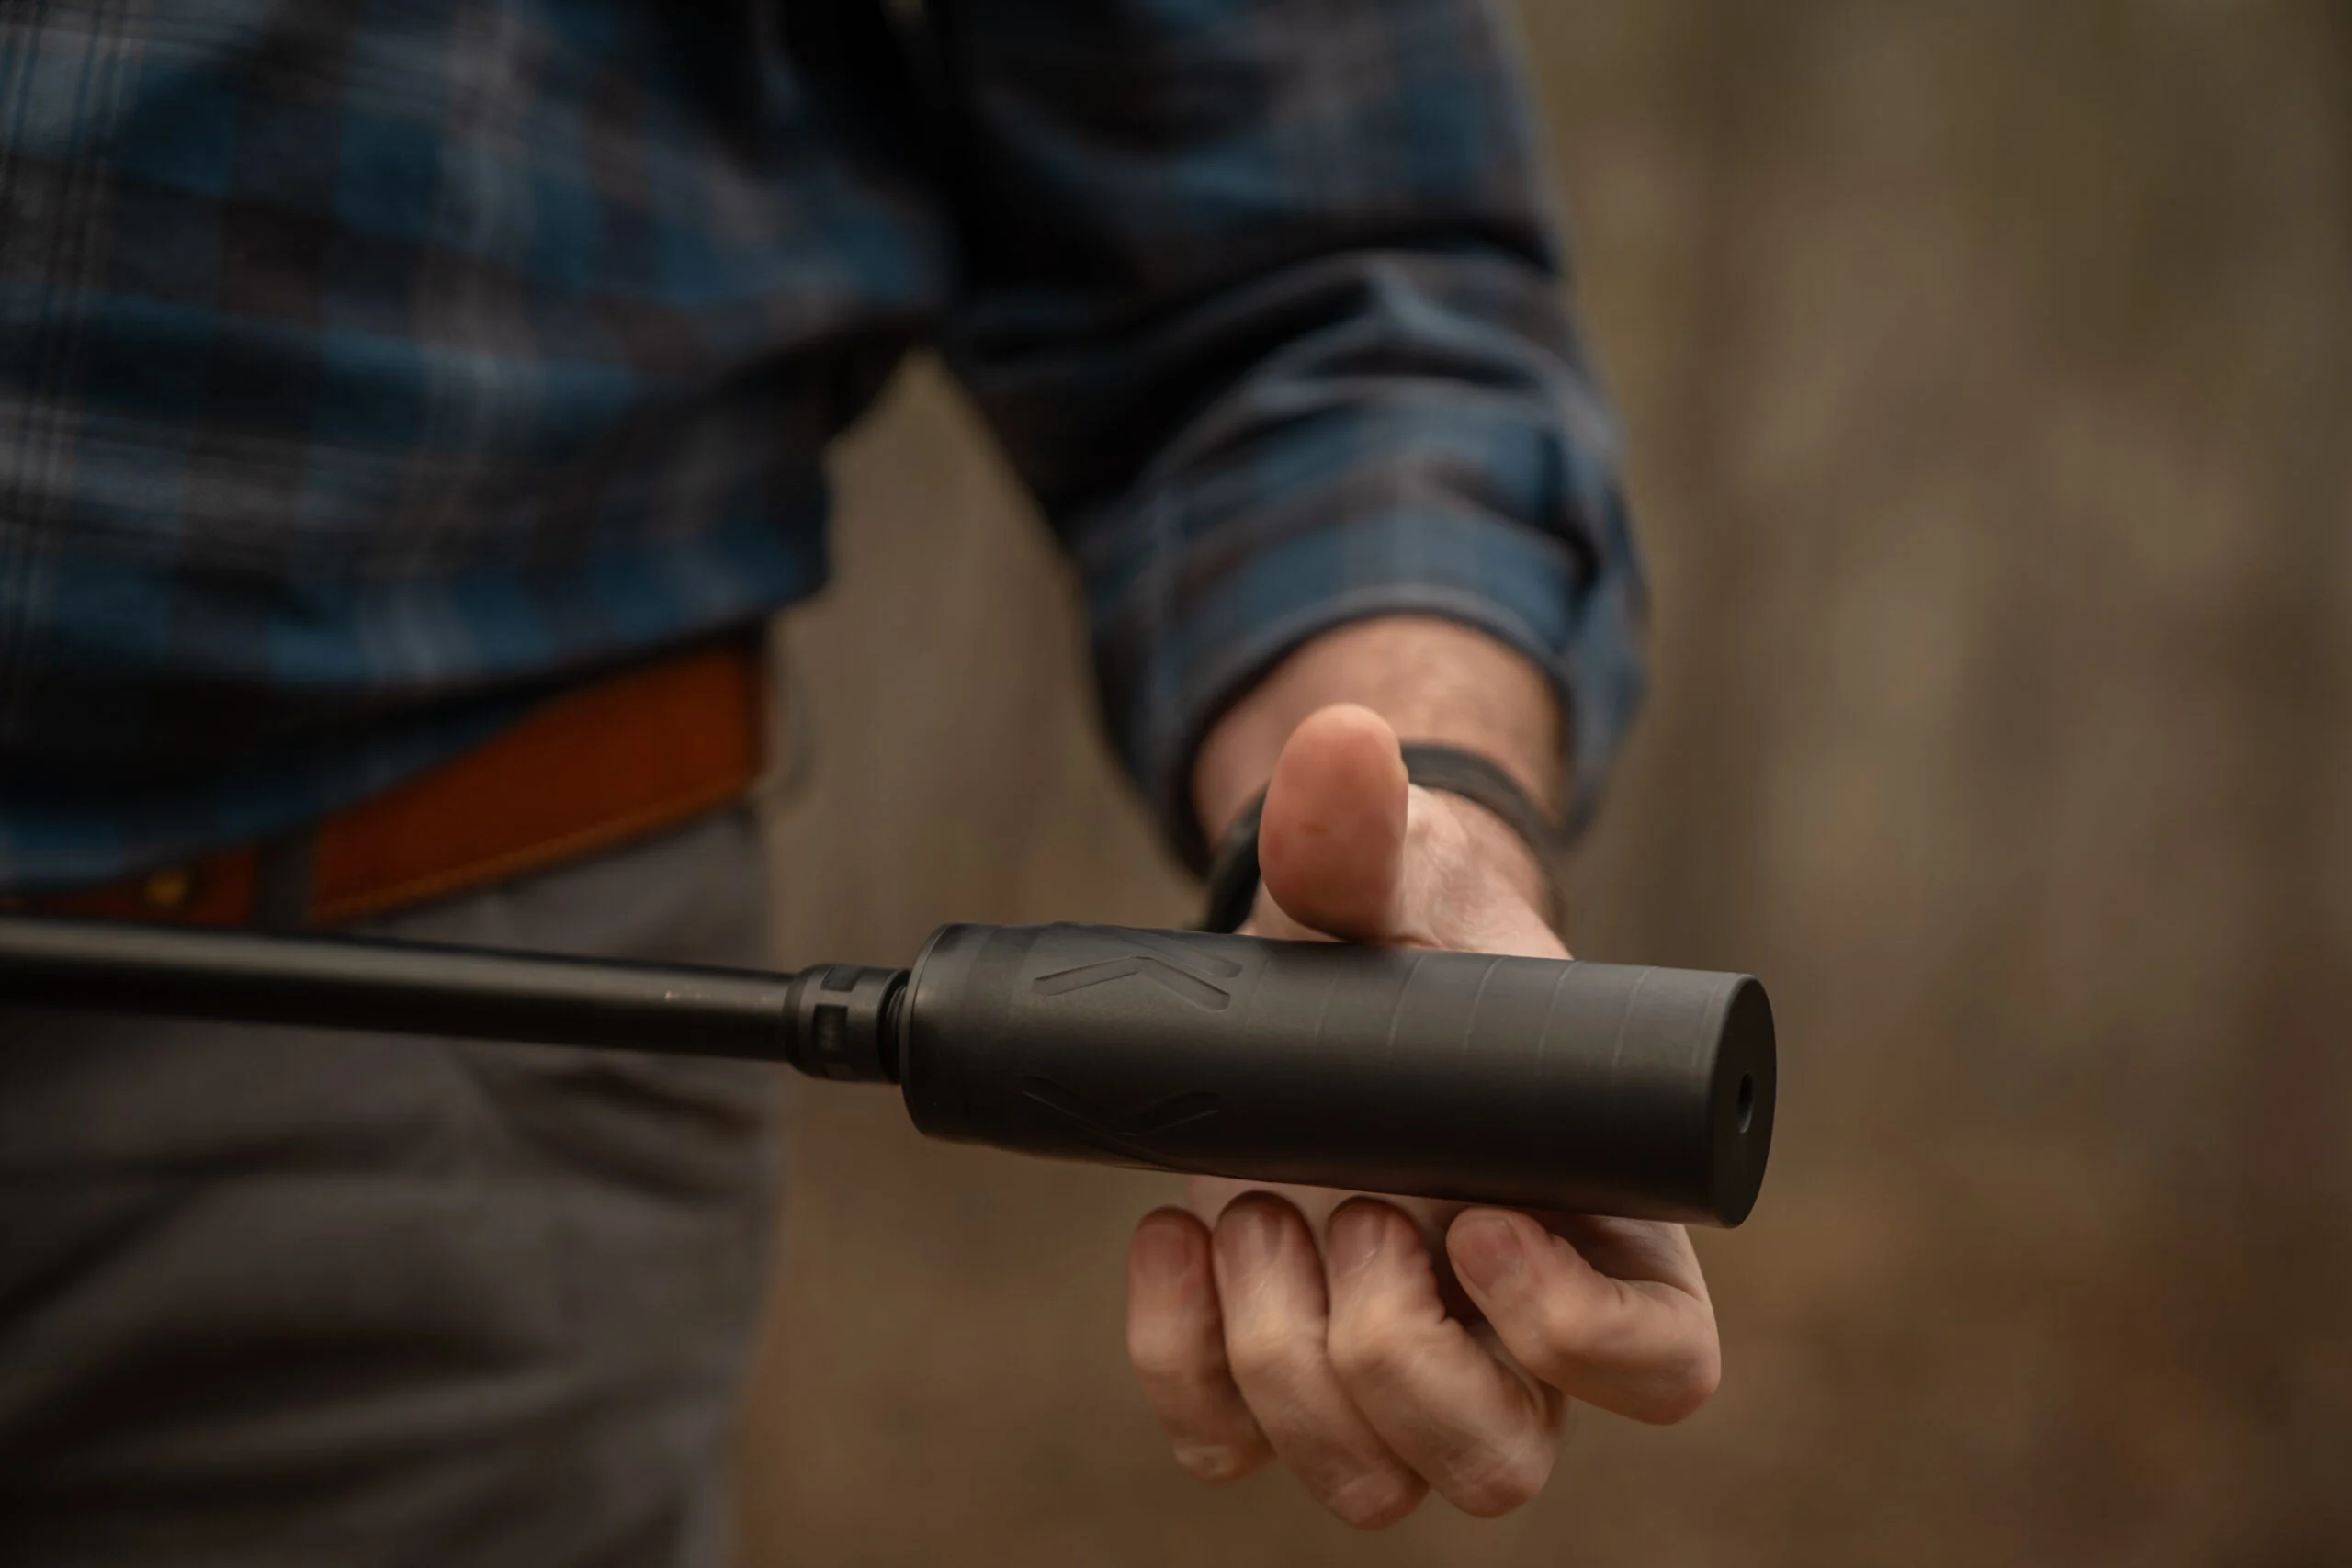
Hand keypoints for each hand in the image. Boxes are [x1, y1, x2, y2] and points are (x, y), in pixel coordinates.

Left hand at [1125, 705, 1720, 1526]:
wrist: (1328, 981)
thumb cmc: (1414, 946)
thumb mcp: (1396, 883)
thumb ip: (1365, 822)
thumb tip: (1337, 741)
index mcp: (1609, 1231)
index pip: (1661, 1365)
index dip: (1580, 1333)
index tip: (1479, 1215)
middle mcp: (1517, 1335)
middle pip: (1498, 1457)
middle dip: (1395, 1347)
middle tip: (1349, 1205)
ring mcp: (1397, 1369)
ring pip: (1374, 1481)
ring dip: (1287, 1361)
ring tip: (1251, 1209)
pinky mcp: (1277, 1378)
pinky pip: (1232, 1450)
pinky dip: (1183, 1369)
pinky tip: (1169, 1242)